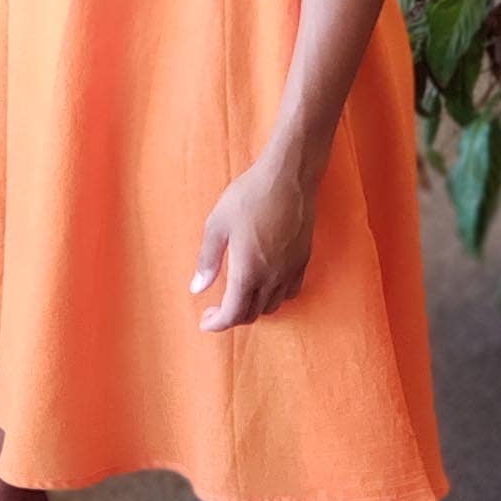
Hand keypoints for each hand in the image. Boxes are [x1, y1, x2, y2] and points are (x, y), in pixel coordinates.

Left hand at [189, 149, 318, 332]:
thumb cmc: (249, 196)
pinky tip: (265, 283)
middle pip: (253, 314)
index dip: (217, 323)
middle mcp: (272, 277)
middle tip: (216, 308)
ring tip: (239, 295)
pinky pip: (290, 292)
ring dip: (253, 308)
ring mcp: (291, 270)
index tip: (205, 321)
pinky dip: (275, 297)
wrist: (288, 177)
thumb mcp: (217, 224)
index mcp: (248, 271)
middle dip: (232, 317)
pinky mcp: (304, 260)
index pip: (233, 314)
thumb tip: (197, 288)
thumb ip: (207, 260)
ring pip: (272, 306)